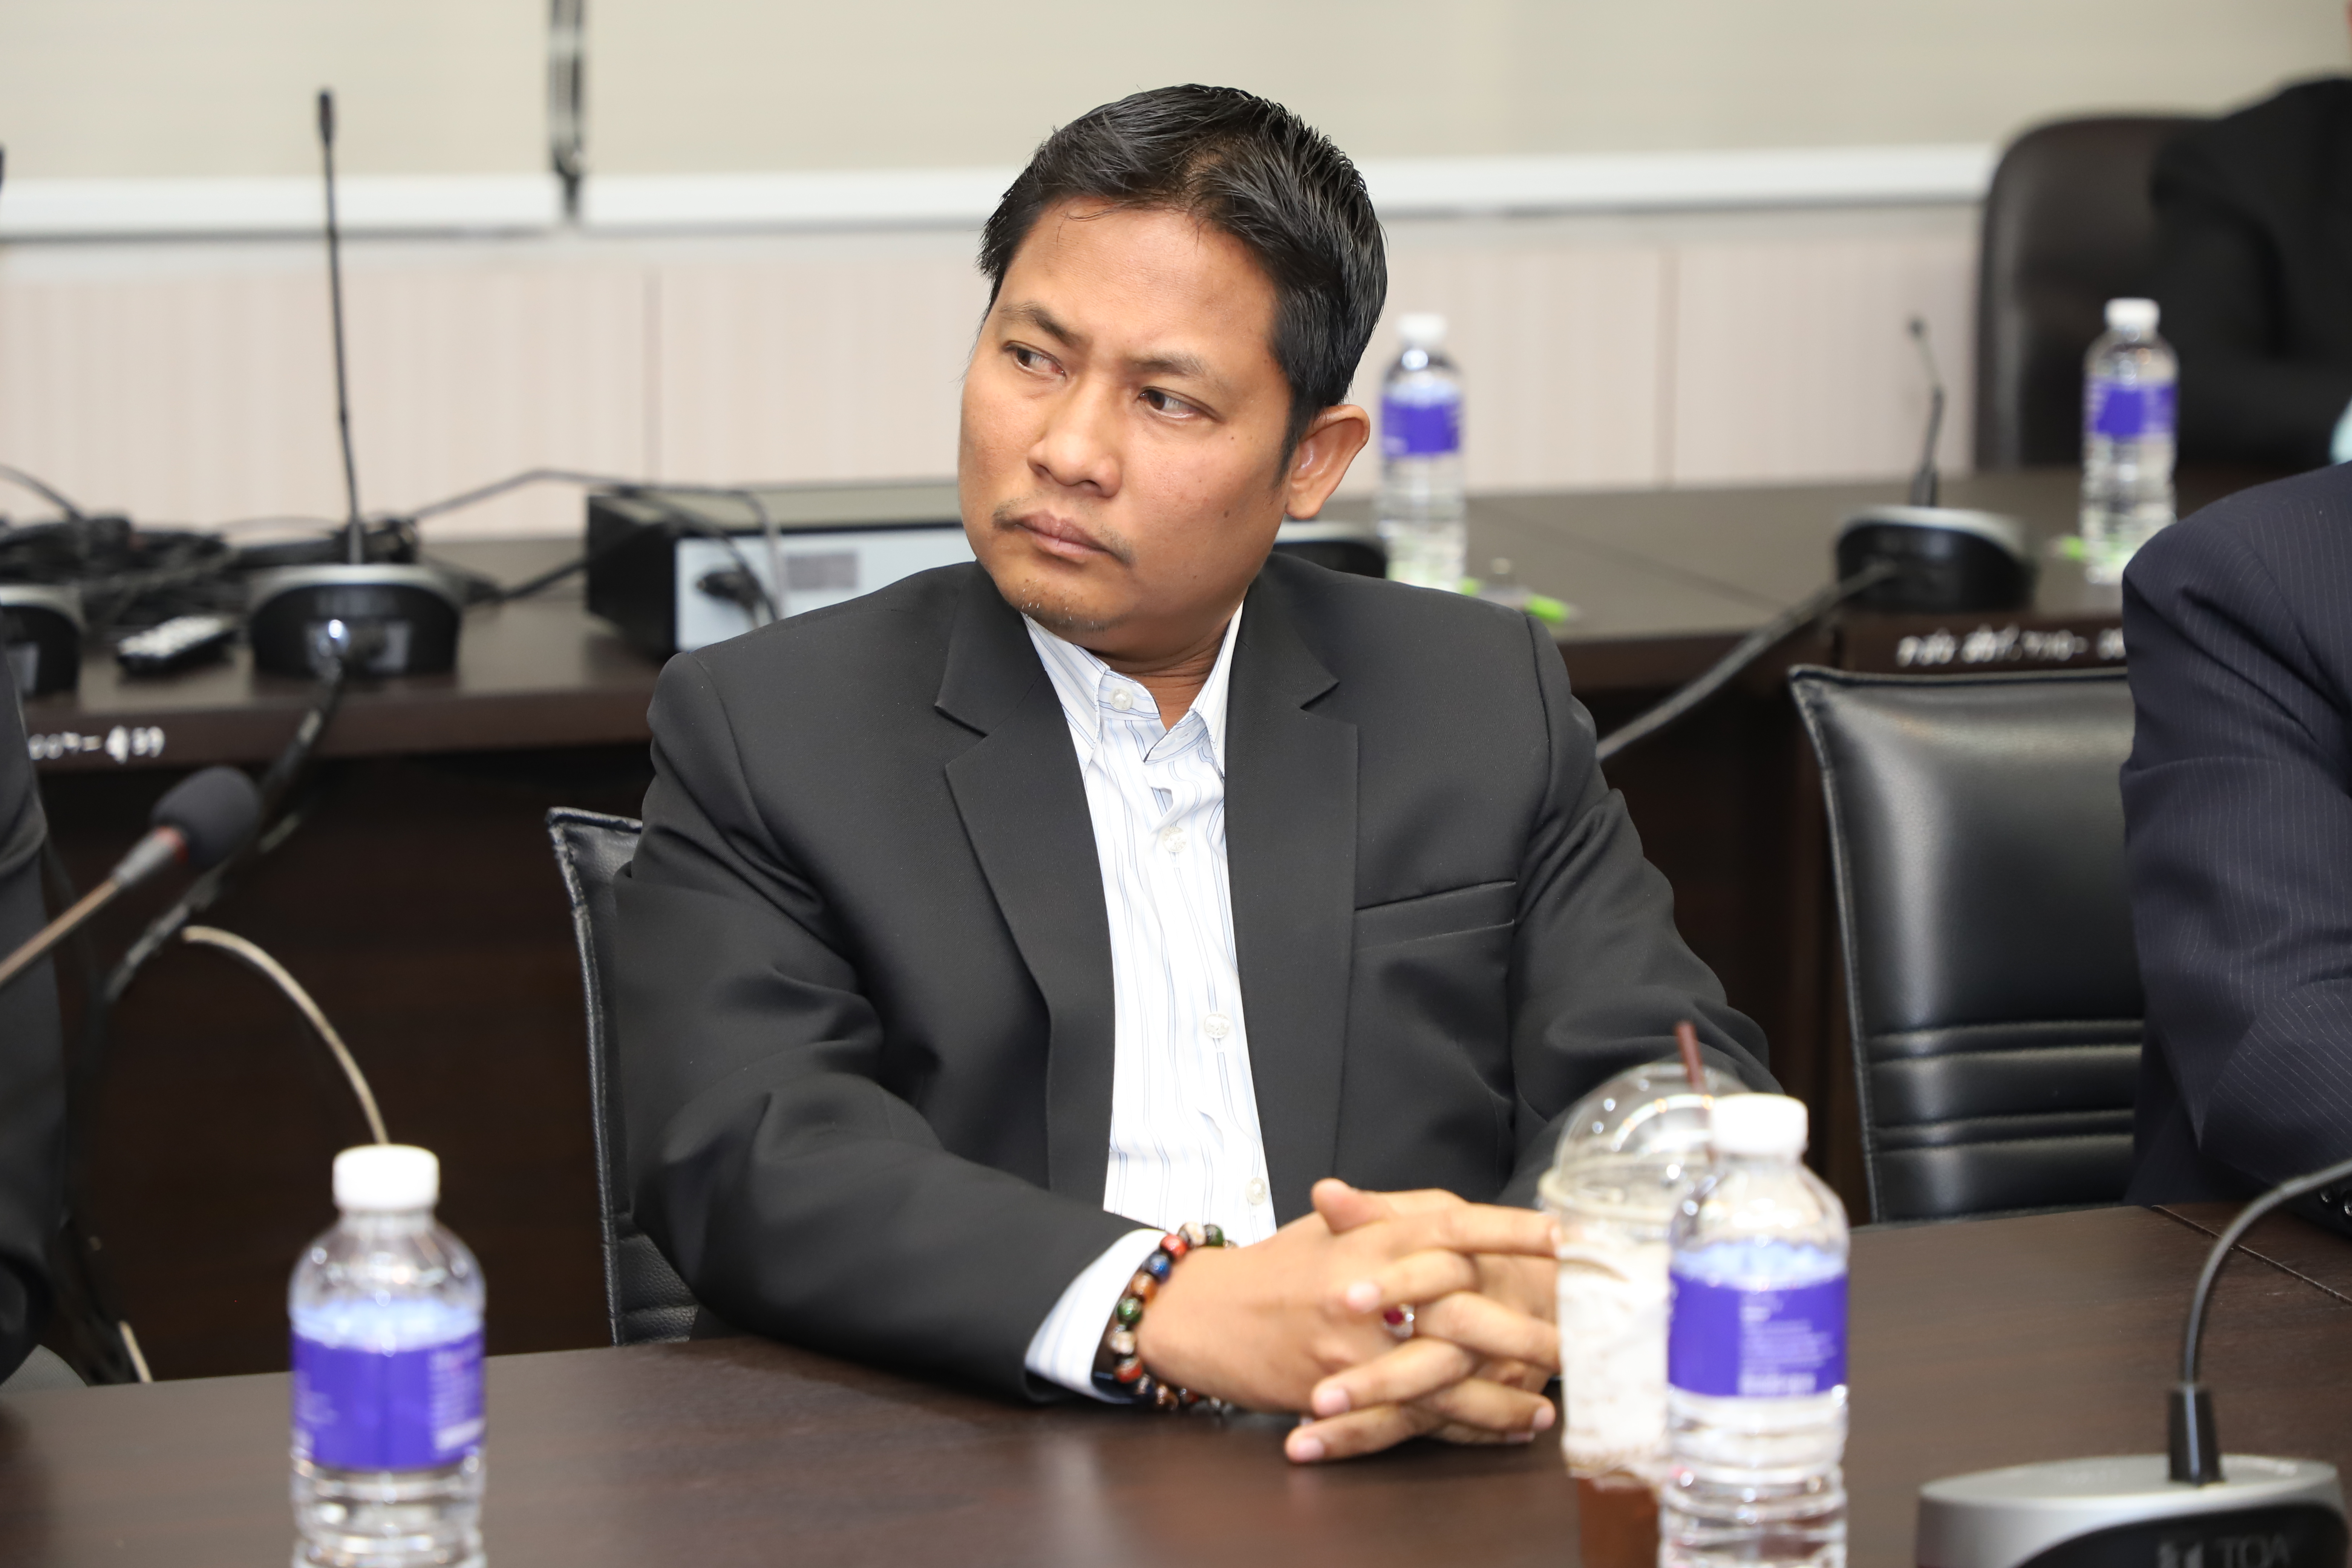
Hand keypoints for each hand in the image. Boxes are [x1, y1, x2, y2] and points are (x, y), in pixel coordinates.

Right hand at [1133, 1182, 1554, 1422]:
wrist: (1204, 1315)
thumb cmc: (1278, 1267)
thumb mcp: (1335, 1227)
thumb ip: (1396, 1214)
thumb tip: (1460, 1209)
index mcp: (1369, 1239)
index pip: (1453, 1226)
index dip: (1511, 1230)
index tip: (1566, 1235)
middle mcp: (1365, 1290)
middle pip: (1462, 1307)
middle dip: (1526, 1325)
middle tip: (1581, 1333)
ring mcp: (1352, 1347)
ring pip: (1446, 1373)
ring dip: (1506, 1390)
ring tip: (1554, 1399)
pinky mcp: (1340, 1392)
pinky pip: (1416, 1416)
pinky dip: (1468, 1424)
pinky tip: (1511, 1426)